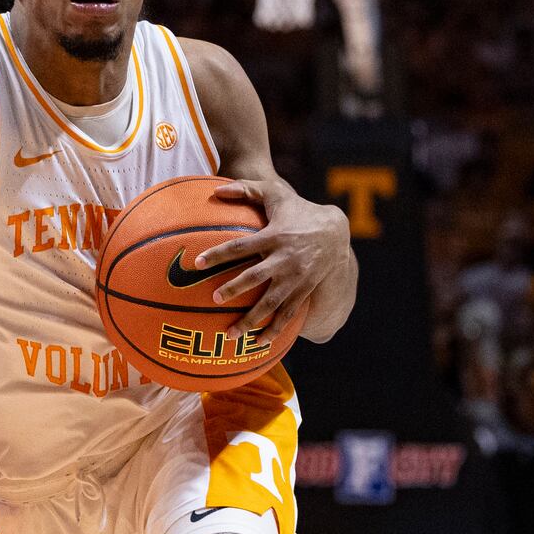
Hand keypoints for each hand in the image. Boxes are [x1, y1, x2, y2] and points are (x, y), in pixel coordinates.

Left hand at [196, 178, 349, 339]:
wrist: (336, 230)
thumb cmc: (298, 211)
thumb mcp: (275, 194)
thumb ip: (246, 189)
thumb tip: (215, 189)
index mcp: (274, 236)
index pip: (240, 246)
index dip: (218, 255)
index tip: (197, 263)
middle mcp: (285, 259)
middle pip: (256, 277)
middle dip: (234, 289)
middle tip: (214, 299)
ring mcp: (296, 278)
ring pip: (272, 303)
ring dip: (252, 320)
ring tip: (231, 335)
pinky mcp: (305, 291)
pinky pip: (290, 315)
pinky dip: (276, 330)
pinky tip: (260, 344)